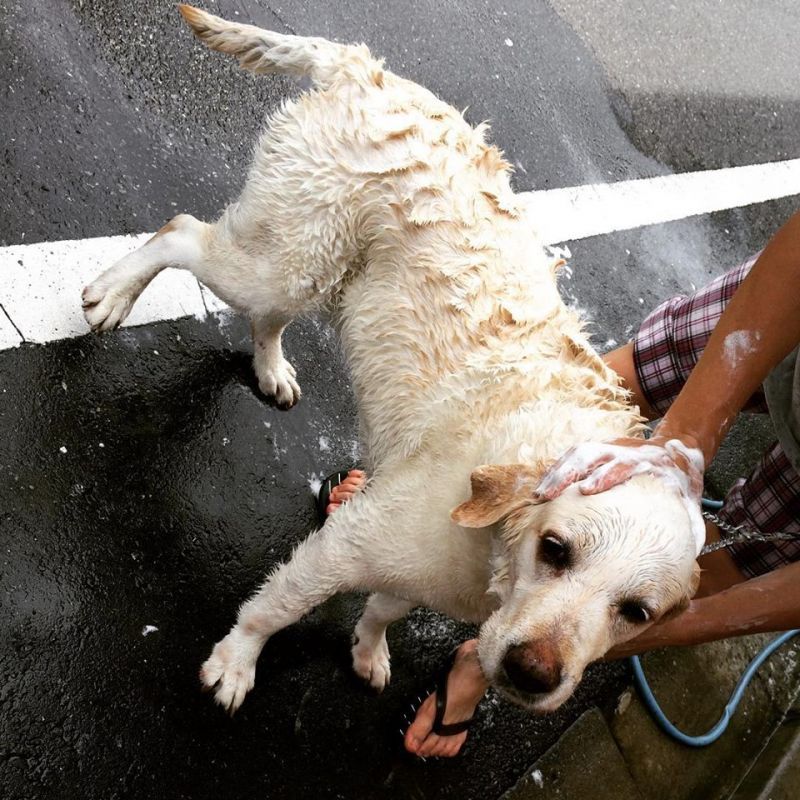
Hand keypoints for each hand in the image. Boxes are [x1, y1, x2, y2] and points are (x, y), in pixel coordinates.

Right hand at [535, 434, 705, 553]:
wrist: (676, 454)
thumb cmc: (679, 490)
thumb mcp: (691, 509)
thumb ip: (688, 527)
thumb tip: (687, 554)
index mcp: (648, 466)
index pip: (623, 466)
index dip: (604, 476)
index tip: (586, 490)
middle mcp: (625, 454)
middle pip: (593, 456)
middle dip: (570, 474)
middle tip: (550, 495)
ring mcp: (609, 449)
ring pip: (579, 455)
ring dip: (557, 474)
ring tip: (540, 496)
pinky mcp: (597, 450)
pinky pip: (571, 456)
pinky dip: (556, 471)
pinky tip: (543, 490)